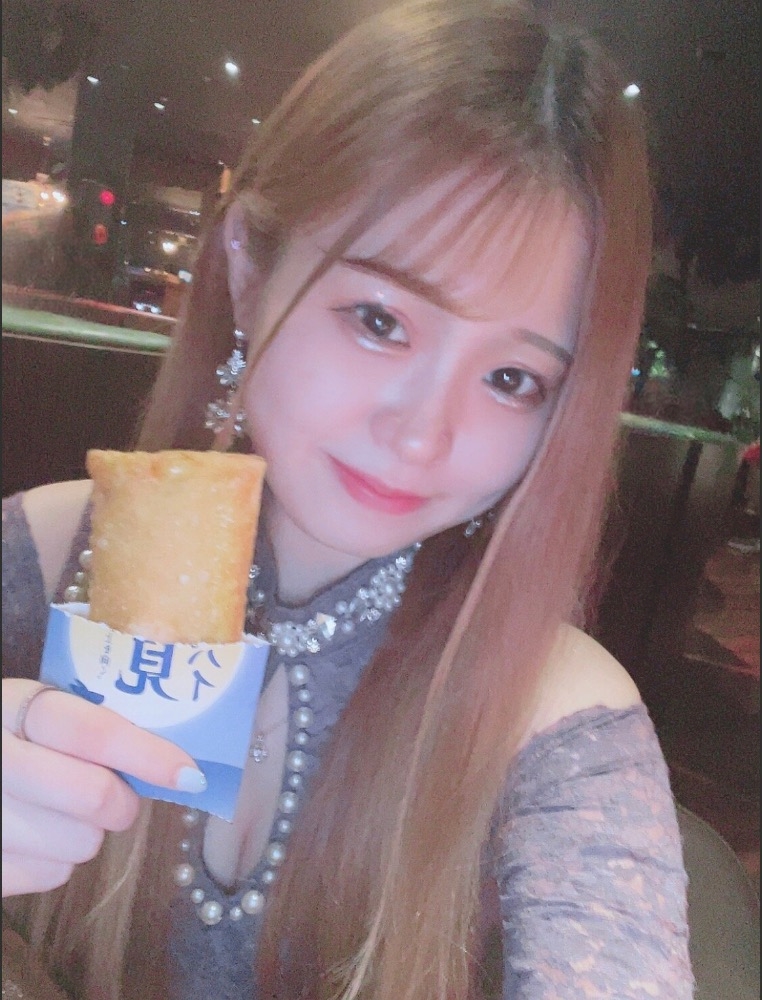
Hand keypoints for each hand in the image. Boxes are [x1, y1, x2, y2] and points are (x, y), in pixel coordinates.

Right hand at [2, 678, 205, 896]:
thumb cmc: (14, 736)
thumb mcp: (39, 708)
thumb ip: (94, 718)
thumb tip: (173, 749)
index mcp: (14, 706)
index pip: (92, 731)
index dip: (148, 754)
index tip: (189, 773)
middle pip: (94, 796)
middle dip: (123, 800)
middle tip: (120, 794)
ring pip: (80, 844)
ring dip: (89, 830)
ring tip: (64, 807)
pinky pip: (51, 874)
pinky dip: (57, 857)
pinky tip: (37, 831)